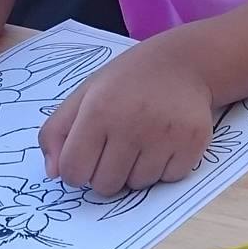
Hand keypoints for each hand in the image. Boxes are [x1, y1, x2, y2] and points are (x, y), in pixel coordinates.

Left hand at [39, 44, 214, 196]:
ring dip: (136, 171)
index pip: (73, 171)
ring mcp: (165, 136)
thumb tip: (54, 173)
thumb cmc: (128, 80)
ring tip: (143, 140)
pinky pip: (169, 179)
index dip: (76, 170)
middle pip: (105, 186)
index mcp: (98, 111)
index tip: (86, 158)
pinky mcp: (193, 144)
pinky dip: (165, 168)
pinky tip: (165, 142)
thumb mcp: (85, 93)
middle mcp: (131, 125)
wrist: (185, 62)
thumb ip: (57, 131)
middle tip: (117, 147)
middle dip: (106, 173)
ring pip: (138, 185)